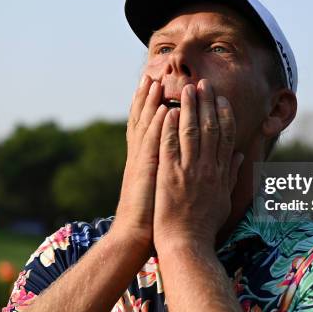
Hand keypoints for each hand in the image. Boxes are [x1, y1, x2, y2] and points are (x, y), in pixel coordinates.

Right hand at [112, 75, 167, 247]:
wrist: (135, 237)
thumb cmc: (152, 215)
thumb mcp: (160, 188)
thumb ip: (167, 169)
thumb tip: (178, 160)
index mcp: (147, 159)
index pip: (149, 127)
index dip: (151, 106)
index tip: (157, 87)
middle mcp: (141, 156)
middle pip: (142, 121)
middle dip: (146, 97)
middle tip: (151, 75)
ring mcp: (142, 163)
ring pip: (144, 128)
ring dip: (149, 104)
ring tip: (153, 82)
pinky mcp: (146, 173)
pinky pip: (152, 147)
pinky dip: (157, 127)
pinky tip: (163, 111)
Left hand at [153, 79, 243, 250]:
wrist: (187, 243)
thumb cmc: (205, 224)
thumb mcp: (225, 199)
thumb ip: (233, 174)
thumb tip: (241, 154)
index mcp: (221, 171)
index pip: (226, 135)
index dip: (224, 114)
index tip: (220, 98)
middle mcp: (208, 166)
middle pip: (211, 127)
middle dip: (207, 102)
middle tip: (204, 83)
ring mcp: (189, 169)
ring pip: (191, 131)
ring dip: (189, 107)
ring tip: (186, 88)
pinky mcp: (169, 174)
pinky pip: (171, 144)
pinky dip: (170, 126)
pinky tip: (168, 110)